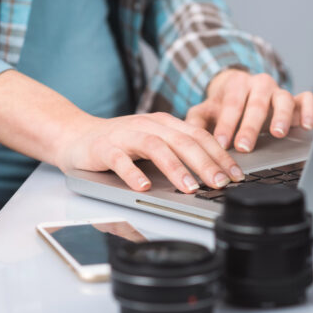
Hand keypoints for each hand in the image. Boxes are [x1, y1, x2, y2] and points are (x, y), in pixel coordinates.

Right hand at [57, 113, 244, 192]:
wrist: (76, 136)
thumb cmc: (121, 144)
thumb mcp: (155, 144)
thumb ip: (179, 153)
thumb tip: (213, 175)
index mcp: (166, 124)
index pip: (199, 136)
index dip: (220, 154)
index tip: (236, 175)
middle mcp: (149, 125)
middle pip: (183, 141)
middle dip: (205, 163)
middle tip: (220, 183)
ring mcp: (126, 135)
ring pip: (156, 147)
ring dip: (176, 168)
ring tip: (190, 188)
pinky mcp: (104, 148)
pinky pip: (120, 160)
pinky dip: (132, 173)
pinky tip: (143, 187)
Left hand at [185, 70, 312, 151]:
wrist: (239, 89)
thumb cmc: (222, 105)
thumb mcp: (205, 110)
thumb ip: (196, 121)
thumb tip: (187, 136)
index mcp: (236, 85)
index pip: (231, 104)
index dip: (226, 123)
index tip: (221, 143)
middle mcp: (259, 85)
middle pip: (256, 104)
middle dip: (250, 127)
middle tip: (244, 146)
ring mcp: (278, 91)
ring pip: (283, 99)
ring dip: (281, 117)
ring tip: (277, 134)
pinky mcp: (295, 99)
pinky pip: (306, 99)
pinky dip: (309, 110)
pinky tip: (306, 126)